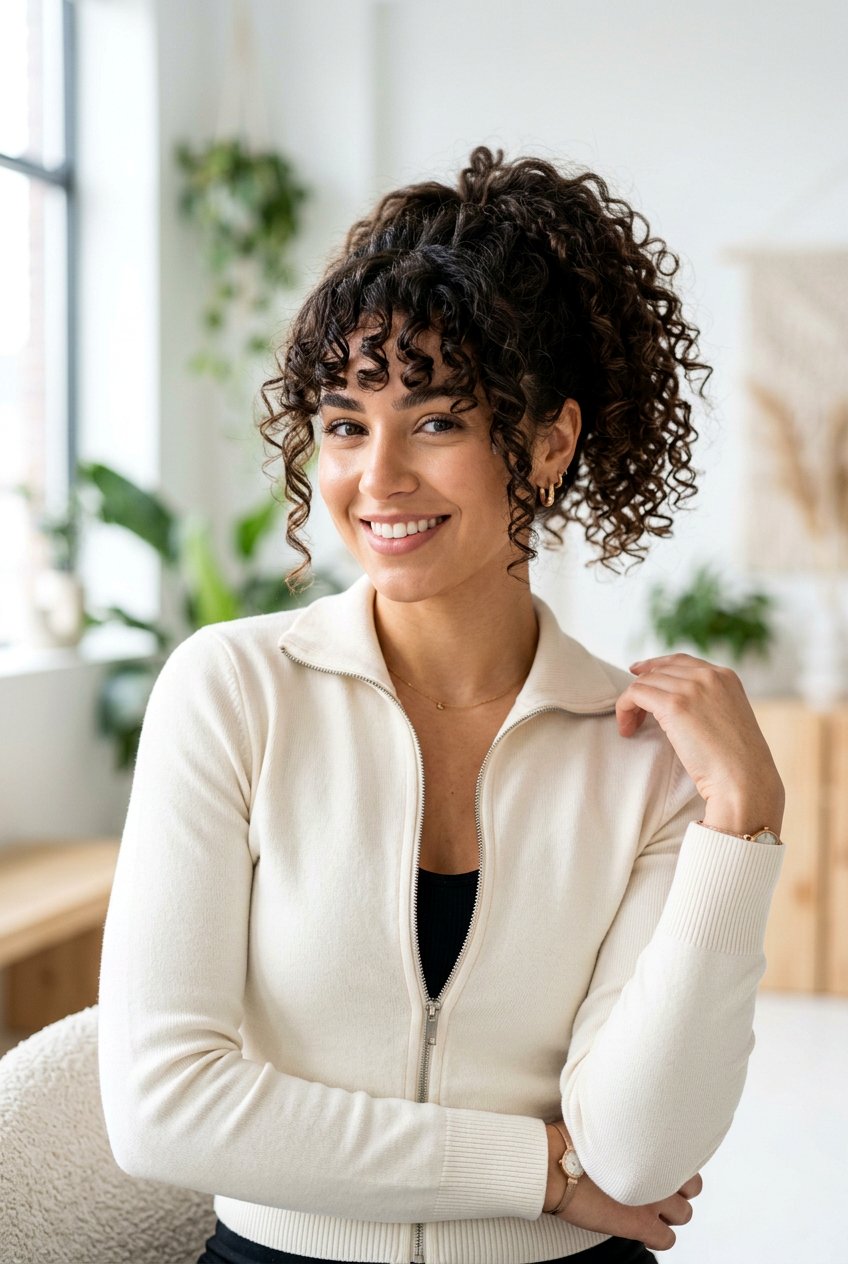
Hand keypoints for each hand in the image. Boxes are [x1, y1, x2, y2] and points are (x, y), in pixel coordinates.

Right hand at [543, 1121, 700, 1250]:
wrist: (555, 1164)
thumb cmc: (571, 1137)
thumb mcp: (606, 1119)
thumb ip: (629, 1126)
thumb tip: (631, 1120)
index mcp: (654, 1142)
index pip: (688, 1155)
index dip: (673, 1161)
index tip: (659, 1162)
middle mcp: (661, 1171)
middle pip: (694, 1186)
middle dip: (679, 1188)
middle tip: (659, 1187)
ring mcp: (653, 1199)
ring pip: (685, 1215)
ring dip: (670, 1213)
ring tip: (649, 1208)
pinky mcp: (640, 1224)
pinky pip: (667, 1240)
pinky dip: (657, 1236)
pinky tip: (640, 1227)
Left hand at [619, 653, 784, 827]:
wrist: (745, 780)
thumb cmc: (738, 763)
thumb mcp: (729, 719)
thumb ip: (709, 703)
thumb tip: (676, 703)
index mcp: (726, 676)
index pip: (680, 661)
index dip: (654, 665)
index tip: (638, 673)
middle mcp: (709, 675)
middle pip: (659, 671)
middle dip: (642, 688)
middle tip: (633, 714)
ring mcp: (692, 687)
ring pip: (644, 682)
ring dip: (631, 703)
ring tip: (631, 727)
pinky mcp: (674, 704)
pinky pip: (635, 694)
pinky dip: (625, 709)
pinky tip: (627, 728)